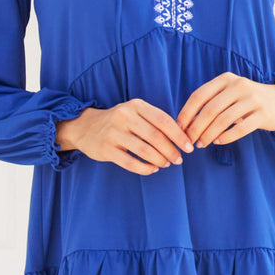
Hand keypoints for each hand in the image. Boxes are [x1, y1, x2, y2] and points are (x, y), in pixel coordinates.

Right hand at [55, 99, 194, 174]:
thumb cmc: (119, 122)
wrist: (85, 127)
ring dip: (160, 160)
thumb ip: (155, 121)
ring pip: (144, 150)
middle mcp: (124, 116)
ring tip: (166, 164)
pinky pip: (130, 162)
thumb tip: (182, 137)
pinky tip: (152, 169)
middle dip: (171, 151)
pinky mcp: (106, 149)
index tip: (189, 148)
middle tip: (178, 160)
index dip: (179, 135)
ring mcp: (113, 133)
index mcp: (136, 105)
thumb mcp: (135, 113)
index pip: (163, 120)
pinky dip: (145, 168)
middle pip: (156, 136)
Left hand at [176, 72, 274, 147]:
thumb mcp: (229, 92)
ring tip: (201, 144)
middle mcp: (238, 85)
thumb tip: (185, 122)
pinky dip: (226, 137)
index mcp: (226, 79)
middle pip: (210, 109)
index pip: (199, 95)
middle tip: (189, 141)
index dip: (186, 113)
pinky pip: (240, 128)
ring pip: (223, 120)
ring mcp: (252, 99)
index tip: (179, 128)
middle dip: (196, 128)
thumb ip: (210, 101)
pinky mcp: (263, 114)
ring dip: (209, 134)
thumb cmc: (246, 100)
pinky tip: (218, 142)